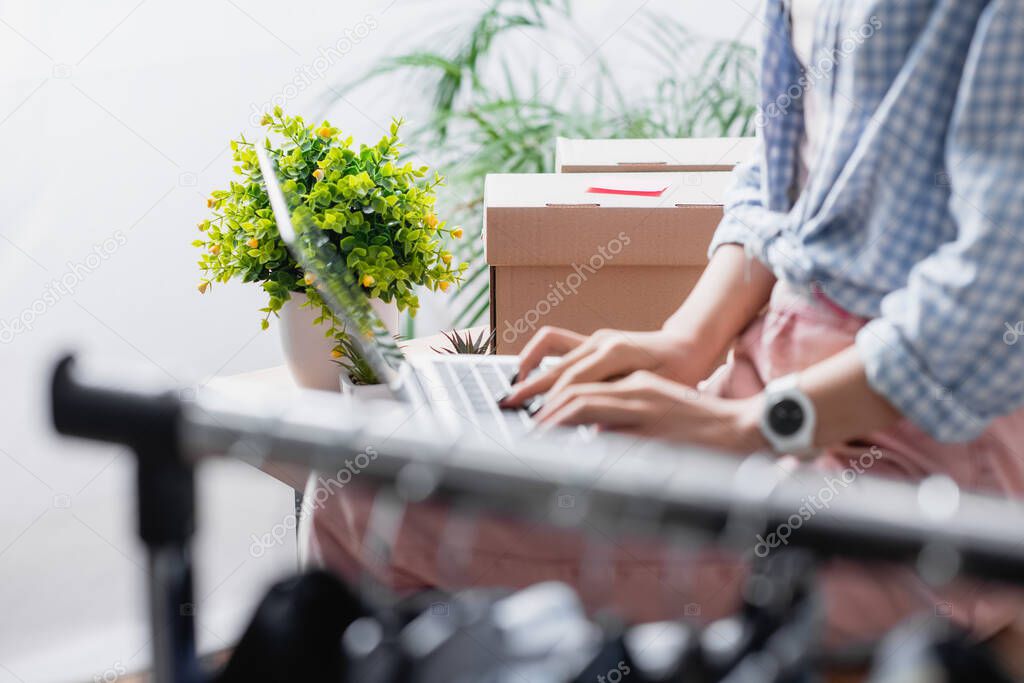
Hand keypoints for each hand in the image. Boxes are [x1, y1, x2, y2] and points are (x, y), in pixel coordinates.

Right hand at [501, 326, 717, 407]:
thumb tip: (593, 427)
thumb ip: (623, 407)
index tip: (538, 424)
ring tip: (513, 392)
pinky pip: (555, 342)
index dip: (553, 404)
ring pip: (549, 347)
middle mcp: (602, 341)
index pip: (573, 381)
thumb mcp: (656, 395)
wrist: (688, 346)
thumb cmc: (679, 373)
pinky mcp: (591, 340)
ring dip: (528, 368)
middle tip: (510, 410)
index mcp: (618, 353)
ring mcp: (595, 338)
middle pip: (556, 367)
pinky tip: (528, 375)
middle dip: (530, 390)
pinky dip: (538, 356)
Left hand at [534, 370, 765, 452]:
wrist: (742, 428)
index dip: (550, 399)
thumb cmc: (696, 423)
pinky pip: (612, 438)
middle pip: (577, 393)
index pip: (581, 384)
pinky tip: (573, 459)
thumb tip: (589, 432)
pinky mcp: (656, 434)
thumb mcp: (655, 406)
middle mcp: (637, 390)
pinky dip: (588, 446)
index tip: (530, 416)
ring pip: (588, 407)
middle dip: (544, 411)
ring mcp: (646, 411)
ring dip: (557, 424)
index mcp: (635, 381)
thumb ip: (622, 414)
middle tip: (524, 430)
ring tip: (537, 441)